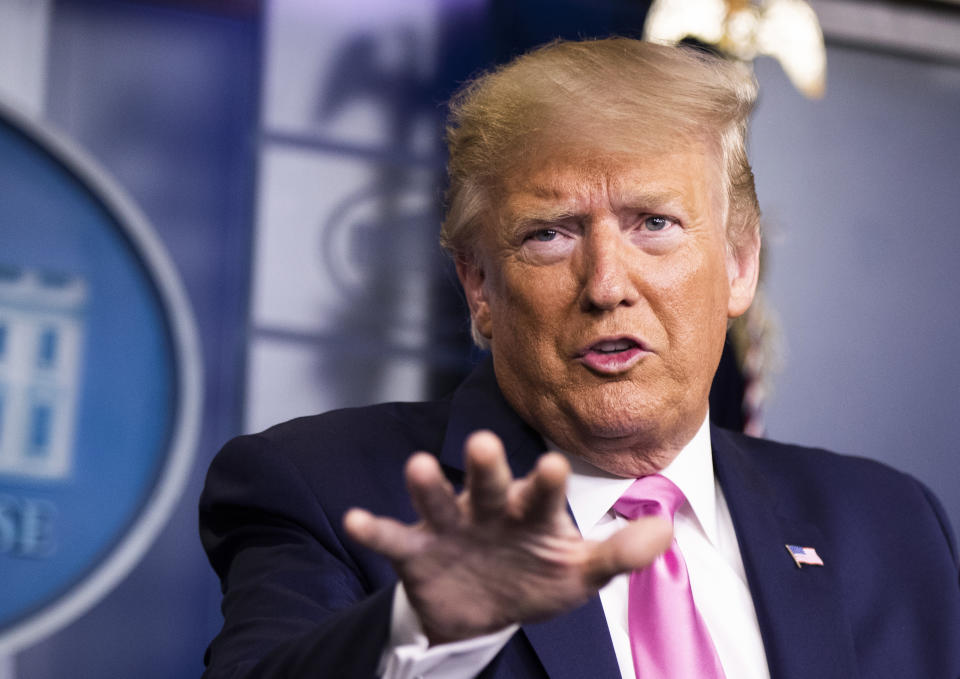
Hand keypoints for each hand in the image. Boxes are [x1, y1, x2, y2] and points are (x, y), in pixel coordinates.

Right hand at [343, 430, 671, 643]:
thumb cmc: (534, 578)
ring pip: (439, 501)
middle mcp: (489, 509)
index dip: (547, 481)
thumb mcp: (578, 573)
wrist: (482, 609)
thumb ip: (618, 554)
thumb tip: (667, 531)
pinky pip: (394, 537)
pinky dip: (376, 529)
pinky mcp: (418, 550)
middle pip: (489, 483)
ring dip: (428, 486)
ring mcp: (451, 527)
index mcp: (531, 512)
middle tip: (485, 442)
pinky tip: (357, 519)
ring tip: (417, 466)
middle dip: (487, 466)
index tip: (556, 463)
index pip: (542, 493)